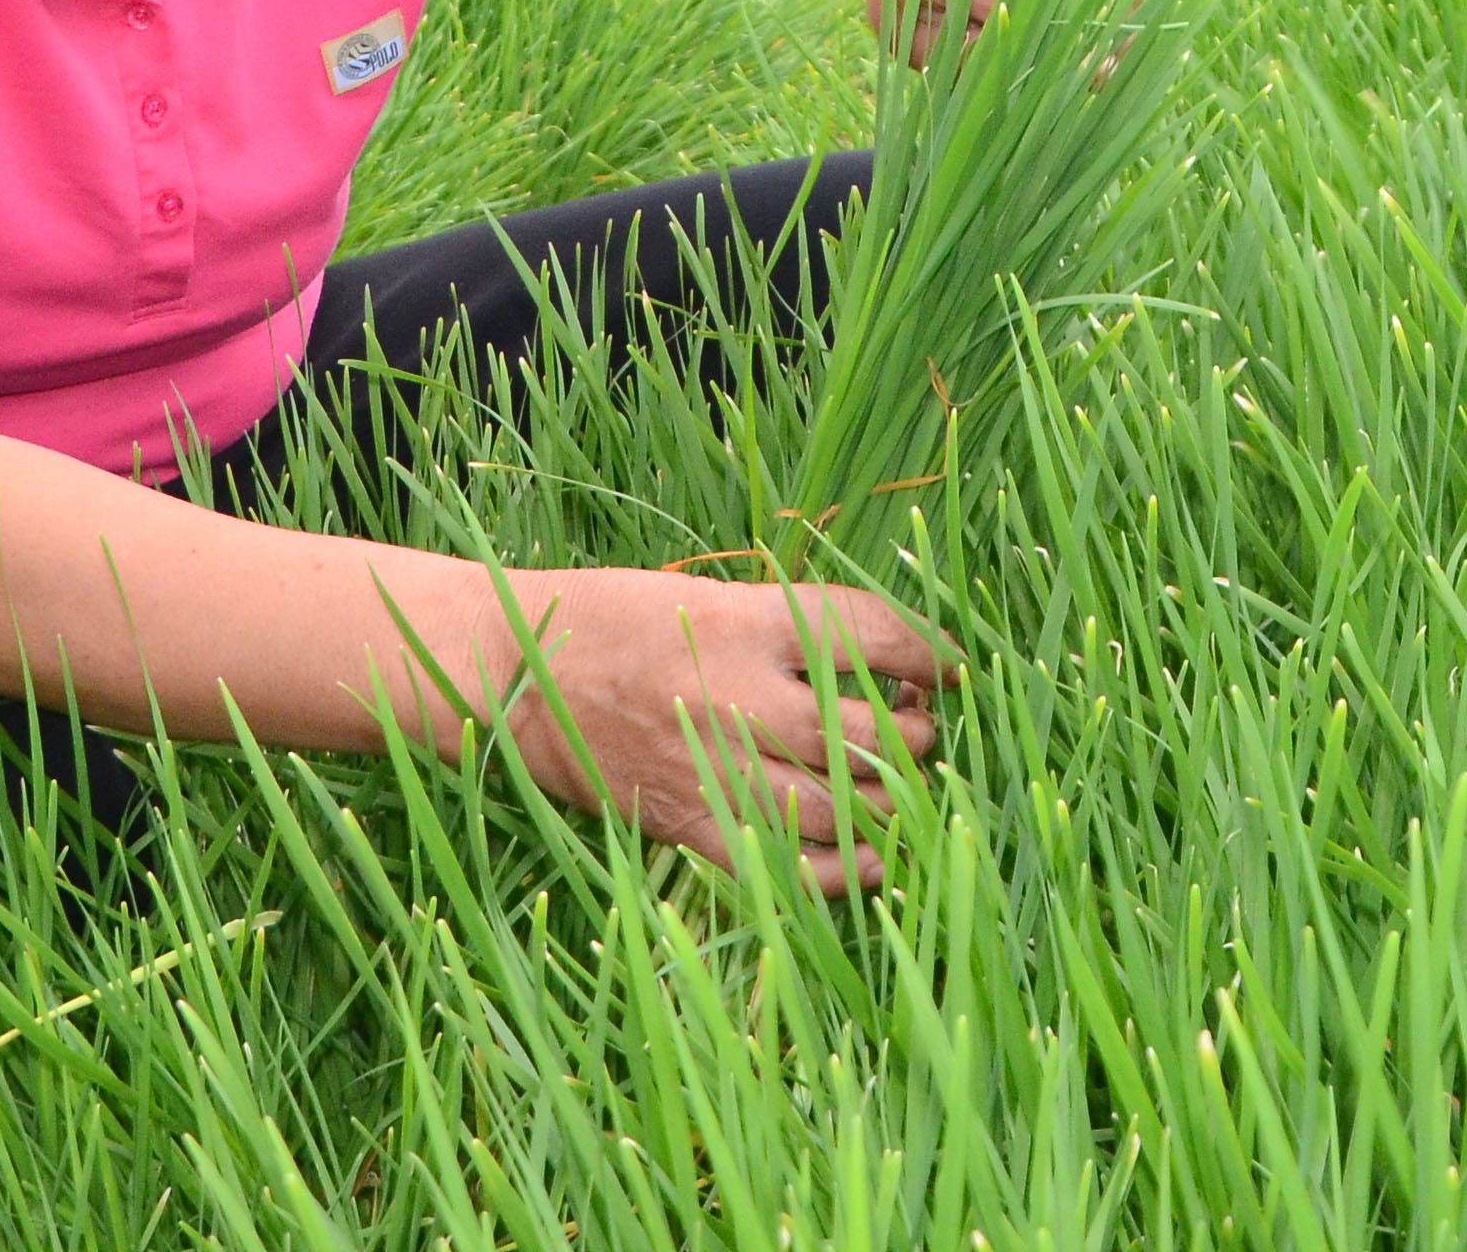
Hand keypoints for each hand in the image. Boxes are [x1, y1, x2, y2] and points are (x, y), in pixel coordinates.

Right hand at [488, 568, 946, 890]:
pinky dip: (843, 872)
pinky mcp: (692, 824)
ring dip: (891, 800)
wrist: (517, 672)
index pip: (872, 635)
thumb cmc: (619, 618)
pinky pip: (787, 865)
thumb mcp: (709, 595)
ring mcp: (715, 767)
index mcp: (746, 621)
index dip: (928, 651)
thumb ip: (792, 629)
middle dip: (916, 736)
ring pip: (842, 805)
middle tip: (923, 730)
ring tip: (901, 786)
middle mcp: (739, 696)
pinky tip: (875, 862)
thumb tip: (890, 669)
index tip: (950, 664)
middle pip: (870, 733)